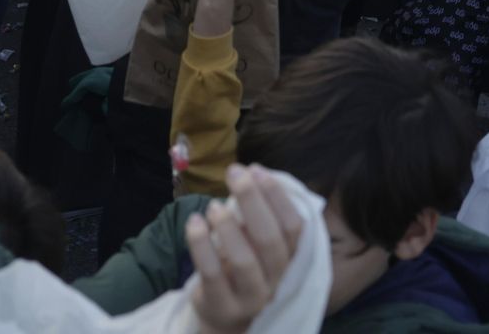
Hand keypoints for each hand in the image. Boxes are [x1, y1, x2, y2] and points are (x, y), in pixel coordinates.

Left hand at [186, 165, 303, 333]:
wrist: (225, 318)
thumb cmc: (241, 270)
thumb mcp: (256, 245)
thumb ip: (257, 217)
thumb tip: (249, 174)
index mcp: (289, 260)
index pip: (293, 227)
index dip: (277, 196)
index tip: (257, 170)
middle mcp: (276, 280)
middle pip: (270, 239)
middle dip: (253, 201)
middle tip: (235, 173)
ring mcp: (251, 297)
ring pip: (244, 260)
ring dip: (228, 227)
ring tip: (214, 205)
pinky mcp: (222, 305)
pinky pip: (212, 274)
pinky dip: (201, 244)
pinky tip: (194, 222)